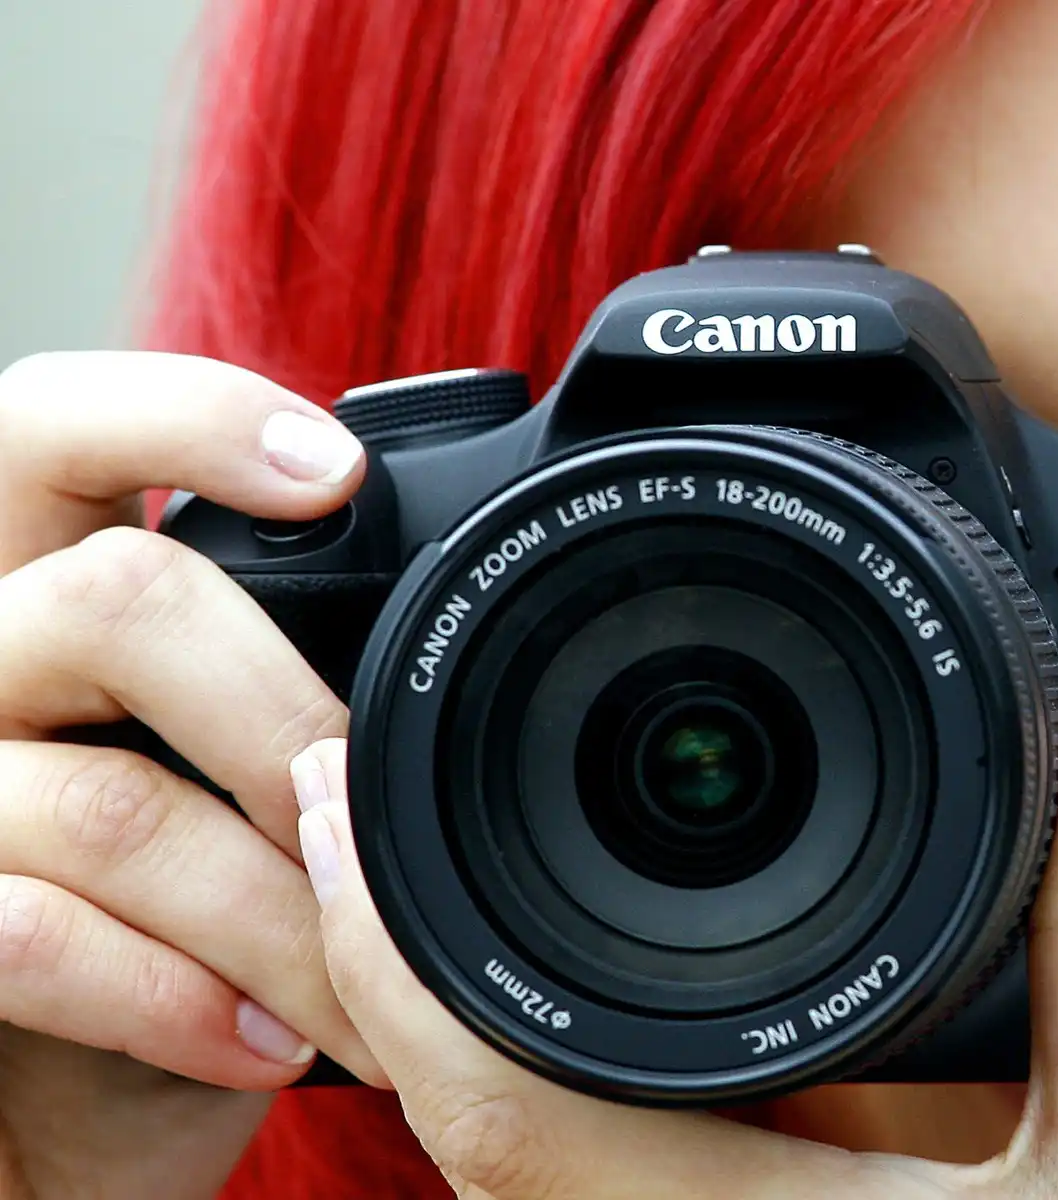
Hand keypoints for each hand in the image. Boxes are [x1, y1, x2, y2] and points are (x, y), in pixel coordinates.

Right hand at [0, 351, 386, 1198]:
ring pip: (106, 803)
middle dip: (281, 717)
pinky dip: (179, 1000)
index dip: (189, 415)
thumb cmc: (180, 934)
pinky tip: (265, 1043)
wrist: (62, 1122)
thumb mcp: (246, 791)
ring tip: (359, 995)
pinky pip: (33, 936)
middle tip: (359, 813)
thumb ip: (297, 689)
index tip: (340, 472)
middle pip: (112, 598)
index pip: (59, 426)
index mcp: (52, 596)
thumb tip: (469, 623)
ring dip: (276, 915)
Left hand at [298, 693, 1057, 1198]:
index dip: (395, 966)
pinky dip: (516, 1088)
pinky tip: (540, 1011)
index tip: (344, 817)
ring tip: (409, 882)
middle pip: (454, 1131)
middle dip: (379, 968)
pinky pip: (559, 1190)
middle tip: (344, 809)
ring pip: (497, 1171)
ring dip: (435, 1027)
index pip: (500, 1112)